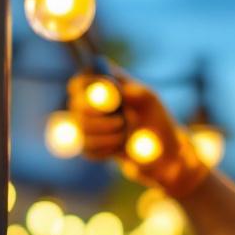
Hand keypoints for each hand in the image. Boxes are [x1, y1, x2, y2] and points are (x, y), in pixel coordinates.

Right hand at [68, 66, 208, 198]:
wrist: (159, 151)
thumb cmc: (156, 118)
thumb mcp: (150, 101)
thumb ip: (134, 93)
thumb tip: (118, 90)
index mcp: (102, 84)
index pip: (79, 83)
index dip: (88, 92)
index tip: (110, 101)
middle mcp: (89, 103)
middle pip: (76, 107)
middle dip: (99, 118)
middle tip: (121, 122)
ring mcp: (86, 125)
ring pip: (80, 130)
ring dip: (104, 136)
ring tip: (124, 135)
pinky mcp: (88, 146)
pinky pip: (87, 150)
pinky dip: (105, 150)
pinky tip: (118, 148)